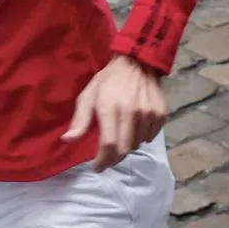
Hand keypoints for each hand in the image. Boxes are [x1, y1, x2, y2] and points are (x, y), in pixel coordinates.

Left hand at [62, 55, 165, 170]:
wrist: (138, 61)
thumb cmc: (108, 80)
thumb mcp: (88, 95)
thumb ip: (79, 120)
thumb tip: (67, 140)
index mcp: (109, 107)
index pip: (108, 145)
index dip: (102, 161)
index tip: (97, 166)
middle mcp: (131, 112)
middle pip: (124, 149)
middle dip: (113, 159)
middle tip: (107, 157)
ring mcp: (148, 113)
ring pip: (137, 144)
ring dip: (127, 146)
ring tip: (120, 137)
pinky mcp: (161, 113)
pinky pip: (150, 137)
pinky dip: (141, 138)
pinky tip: (134, 129)